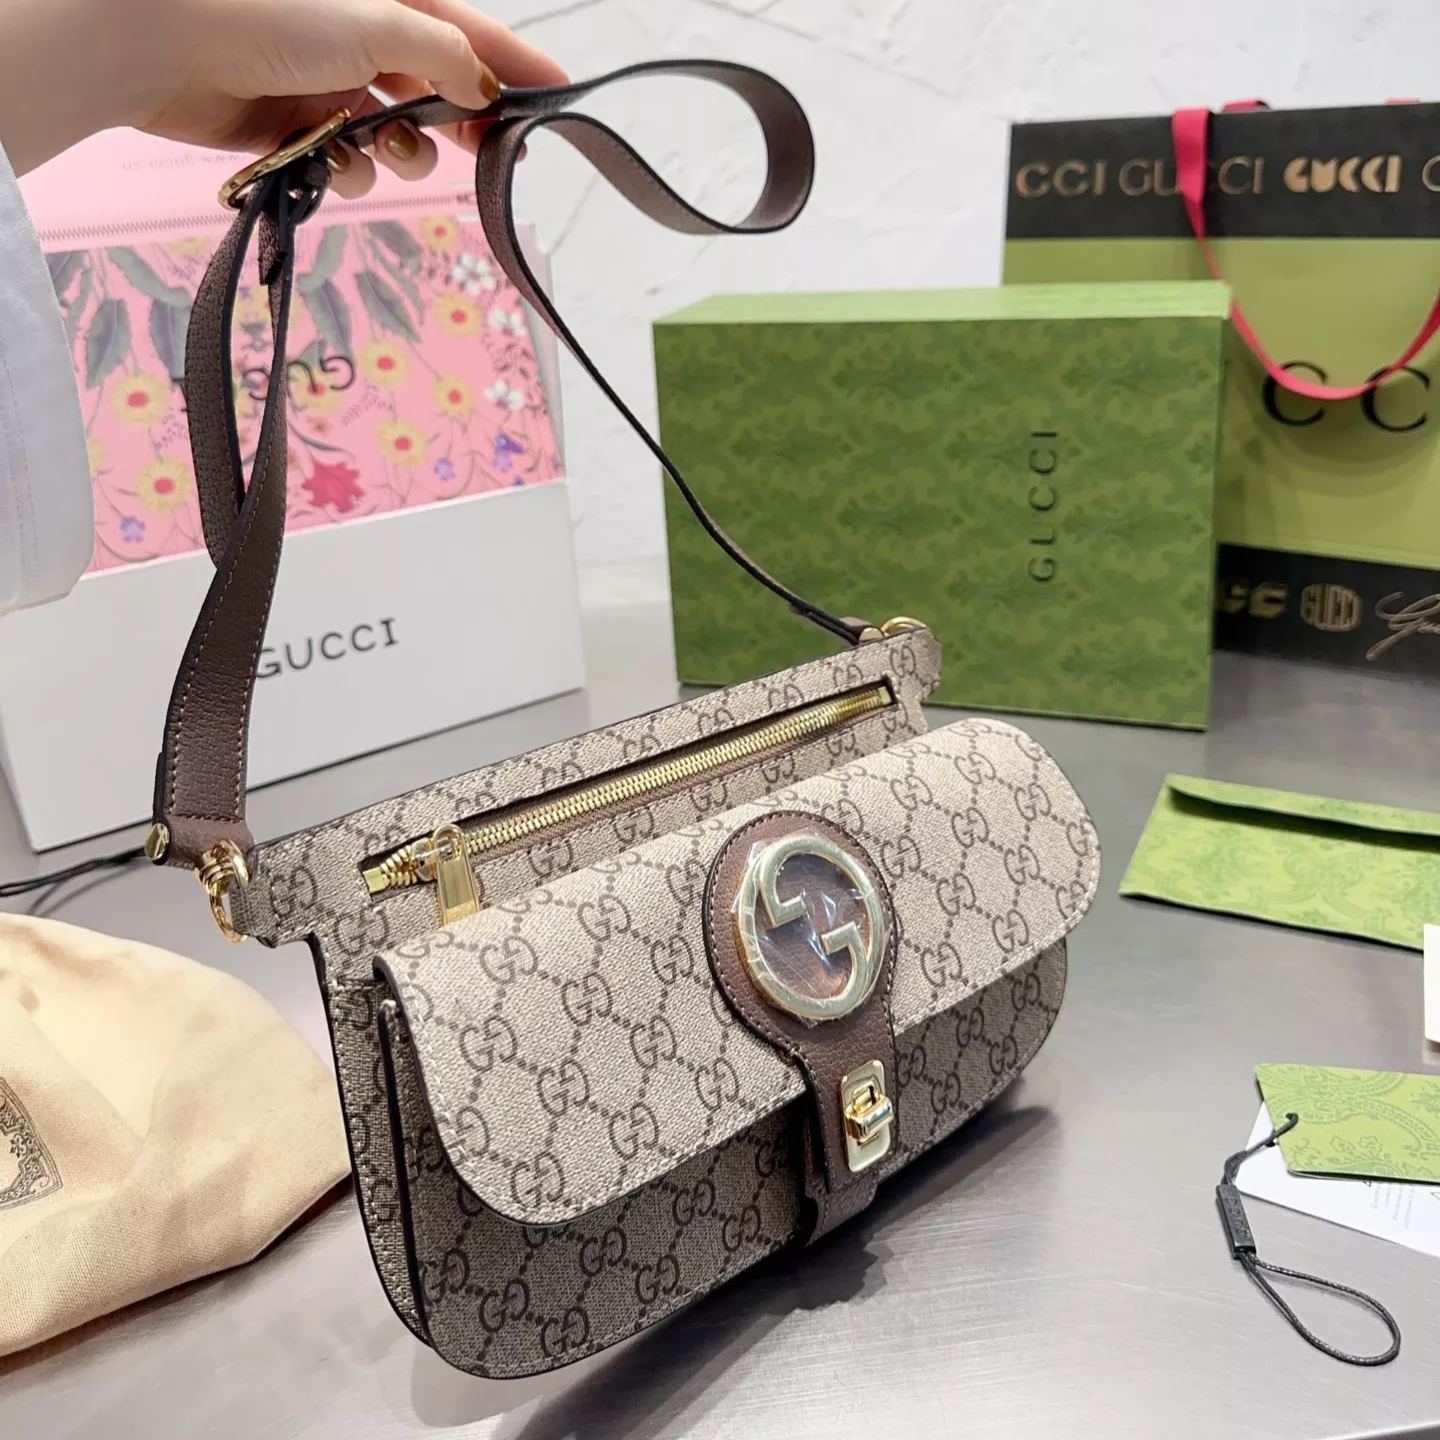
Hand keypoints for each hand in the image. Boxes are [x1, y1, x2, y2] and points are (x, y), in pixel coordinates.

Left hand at [0, 0, 565, 188]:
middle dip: (462, 123)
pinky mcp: (292, 131)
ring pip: (394, 136)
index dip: (514, 65)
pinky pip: (345, 165)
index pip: (467, 34)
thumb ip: (441, 53)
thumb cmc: (262, 12)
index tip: (556, 93)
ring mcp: (325, 85)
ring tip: (388, 153)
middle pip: (436, 89)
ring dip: (401, 154)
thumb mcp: (373, 21)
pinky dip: (348, 173)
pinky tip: (334, 165)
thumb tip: (484, 82)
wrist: (157, 42)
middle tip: (492, 153)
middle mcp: (357, 38)